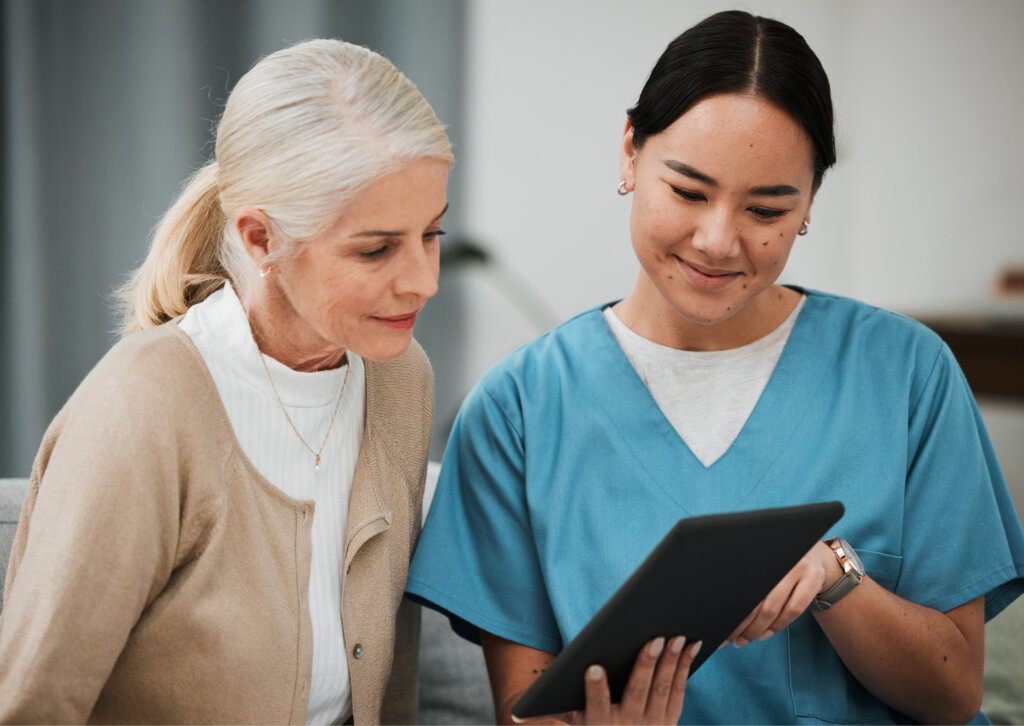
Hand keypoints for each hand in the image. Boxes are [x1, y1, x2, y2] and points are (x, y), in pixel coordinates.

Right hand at [512, 636, 701, 724]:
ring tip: (676, 635)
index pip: (596, 708)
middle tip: (653, 638)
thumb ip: (554, 713)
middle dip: (645, 666)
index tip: (593, 667)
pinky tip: (691, 645)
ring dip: (671, 663)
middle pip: (638, 694)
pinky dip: (685, 668)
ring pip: (662, 692)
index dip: (596, 689)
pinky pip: (678, 692)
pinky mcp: (669, 722)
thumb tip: (519, 717)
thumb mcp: (570, 723)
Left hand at [723, 540, 839, 646]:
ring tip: (743, 640)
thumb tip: (721, 608)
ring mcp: (797, 566)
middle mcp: (777, 558)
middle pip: (754, 599)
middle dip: (739, 625)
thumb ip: (745, 581)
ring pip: (772, 608)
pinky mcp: (813, 577)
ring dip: (756, 630)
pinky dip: (777, 626)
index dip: (728, 610)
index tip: (718, 626)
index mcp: (758, 554)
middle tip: (728, 639)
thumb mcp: (761, 566)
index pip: (739, 587)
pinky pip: (793, 610)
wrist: (815, 554)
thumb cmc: (778, 565)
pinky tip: (765, 634)